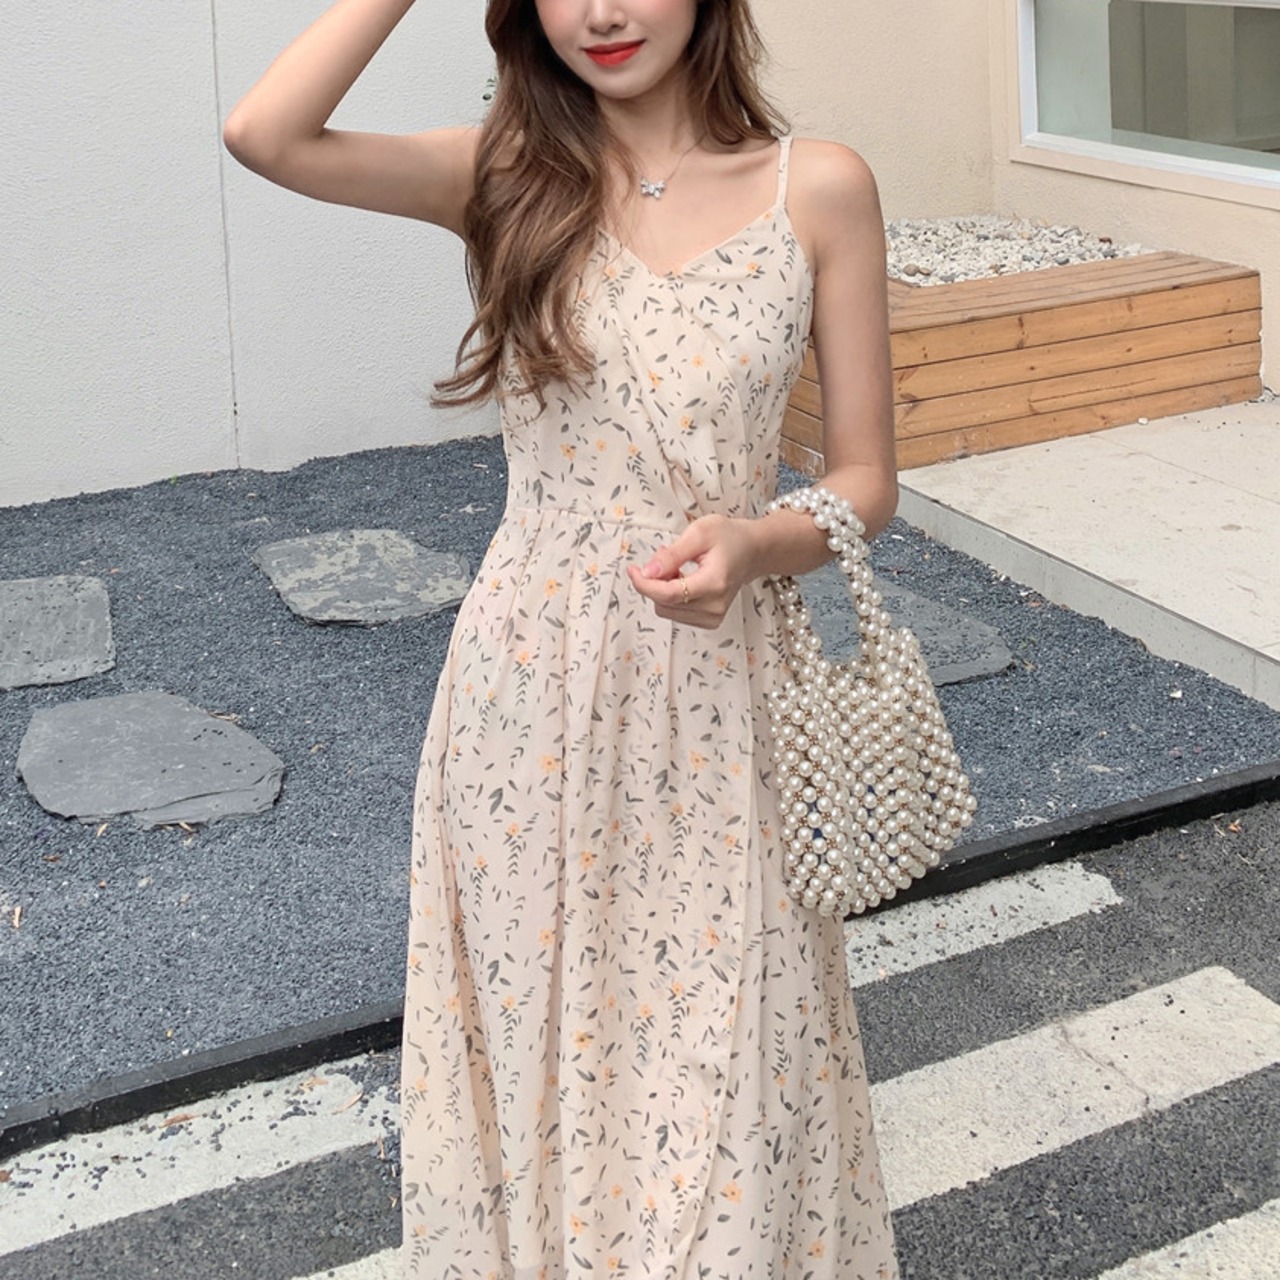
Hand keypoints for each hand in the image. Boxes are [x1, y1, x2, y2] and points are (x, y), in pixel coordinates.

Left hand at [626, 515, 759, 629]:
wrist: (752, 550)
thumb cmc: (730, 538)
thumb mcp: (699, 533)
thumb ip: (672, 554)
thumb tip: (647, 572)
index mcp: (714, 583)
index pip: (668, 595)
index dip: (644, 584)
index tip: (634, 570)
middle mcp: (715, 605)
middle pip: (664, 604)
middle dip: (656, 582)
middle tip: (667, 558)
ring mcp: (713, 616)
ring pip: (666, 610)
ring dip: (663, 589)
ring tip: (678, 567)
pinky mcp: (710, 620)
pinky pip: (675, 613)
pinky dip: (672, 597)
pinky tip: (684, 580)